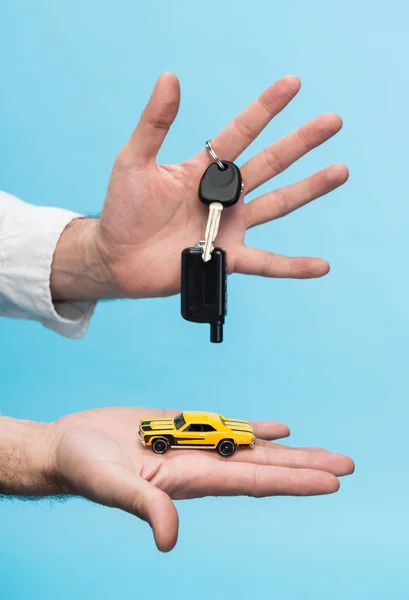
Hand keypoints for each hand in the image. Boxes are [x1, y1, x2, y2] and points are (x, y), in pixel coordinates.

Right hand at [5, 408, 351, 551]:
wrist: (69, 446)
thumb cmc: (83, 468)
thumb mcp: (112, 485)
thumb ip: (145, 506)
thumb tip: (171, 539)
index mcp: (189, 478)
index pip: (253, 481)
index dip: (294, 482)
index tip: (331, 481)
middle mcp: (199, 464)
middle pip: (263, 466)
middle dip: (306, 466)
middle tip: (347, 464)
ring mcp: (192, 444)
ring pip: (249, 445)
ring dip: (287, 448)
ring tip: (319, 449)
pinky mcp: (181, 425)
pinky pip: (226, 426)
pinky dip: (254, 427)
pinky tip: (277, 428)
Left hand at [51, 73, 347, 299]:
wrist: (116, 258)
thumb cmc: (122, 210)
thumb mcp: (134, 161)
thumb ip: (154, 124)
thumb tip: (169, 78)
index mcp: (203, 169)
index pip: (241, 132)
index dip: (266, 108)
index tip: (292, 85)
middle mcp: (223, 196)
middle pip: (269, 163)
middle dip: (300, 142)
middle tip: (332, 122)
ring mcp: (229, 226)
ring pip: (277, 204)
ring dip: (309, 189)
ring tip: (339, 171)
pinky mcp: (227, 257)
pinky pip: (266, 262)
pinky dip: (292, 266)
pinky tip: (320, 266)